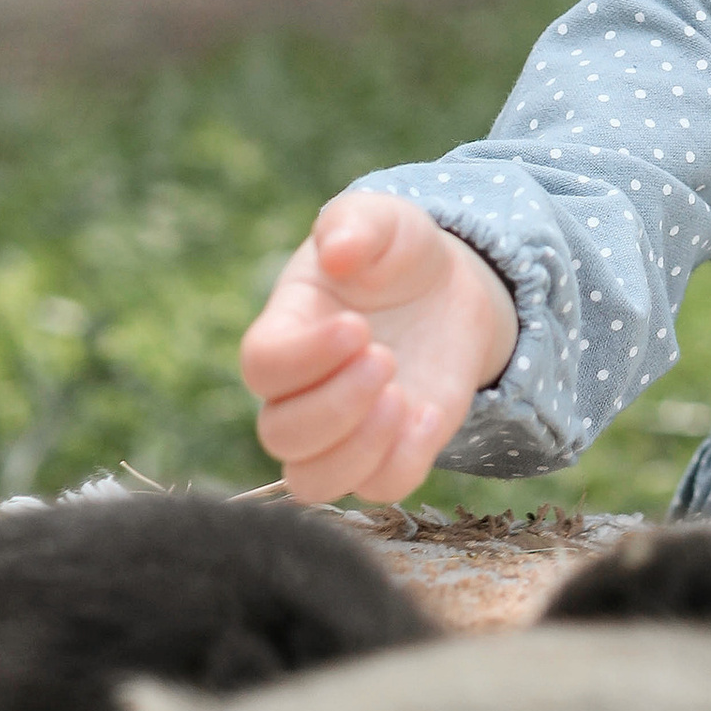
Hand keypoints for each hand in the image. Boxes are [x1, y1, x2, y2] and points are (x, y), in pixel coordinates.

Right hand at [239, 192, 518, 504]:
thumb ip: (356, 225)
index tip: (357, 326)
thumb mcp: (383, 221)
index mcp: (285, 331)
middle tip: (386, 358)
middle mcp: (302, 391)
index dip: (303, 358)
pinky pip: (378, 488)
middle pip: (280, 435)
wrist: (448, 290)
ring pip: (313, 481)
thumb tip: (337, 251)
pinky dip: (403, 463)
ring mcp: (343, 429)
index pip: (262, 366)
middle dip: (335, 405)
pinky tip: (430, 414)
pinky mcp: (388, 452)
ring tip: (403, 399)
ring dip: (357, 450)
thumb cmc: (397, 254)